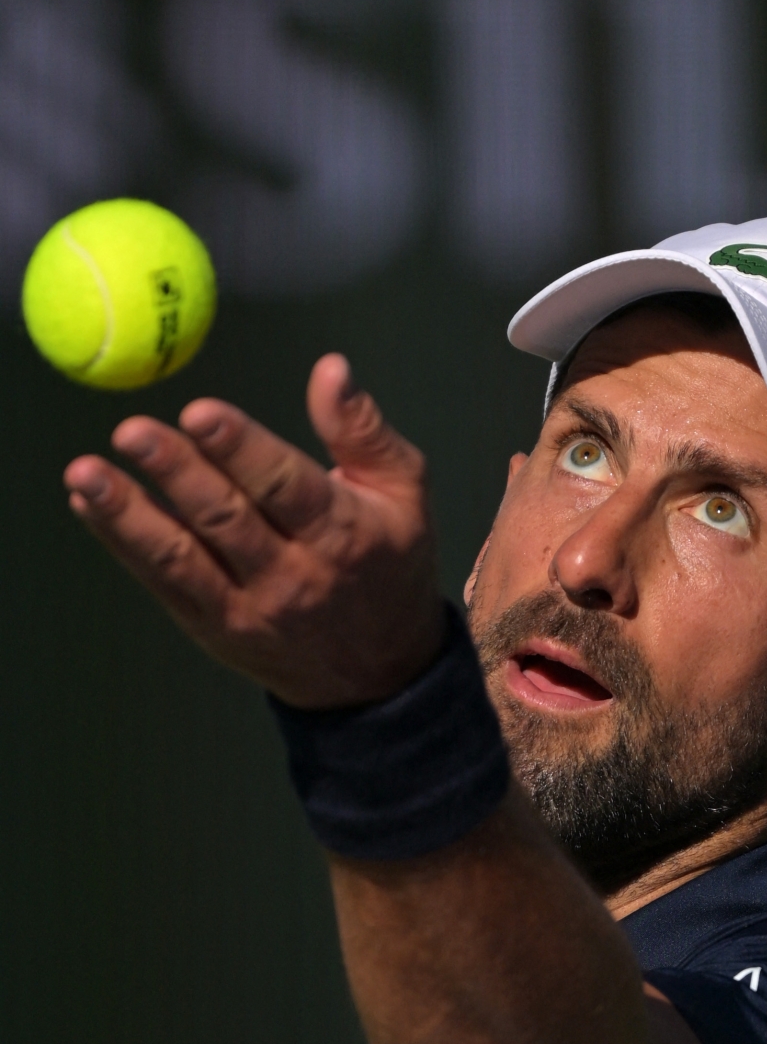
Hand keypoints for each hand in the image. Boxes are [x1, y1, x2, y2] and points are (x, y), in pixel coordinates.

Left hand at [64, 354, 444, 708]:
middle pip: (227, 519)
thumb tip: (330, 368)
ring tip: (85, 474)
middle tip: (132, 431)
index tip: (201, 412)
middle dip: (176, 473)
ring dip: (129, 515)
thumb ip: (362, 430)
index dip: (242, 449)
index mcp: (344, 534)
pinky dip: (122, 542)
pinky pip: (163, 582)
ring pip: (181, 558)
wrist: (377, 675)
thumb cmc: (389, 564)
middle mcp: (294, 576)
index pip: (287, 487)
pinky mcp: (214, 628)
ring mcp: (248, 607)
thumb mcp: (404, 494)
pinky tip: (90, 503)